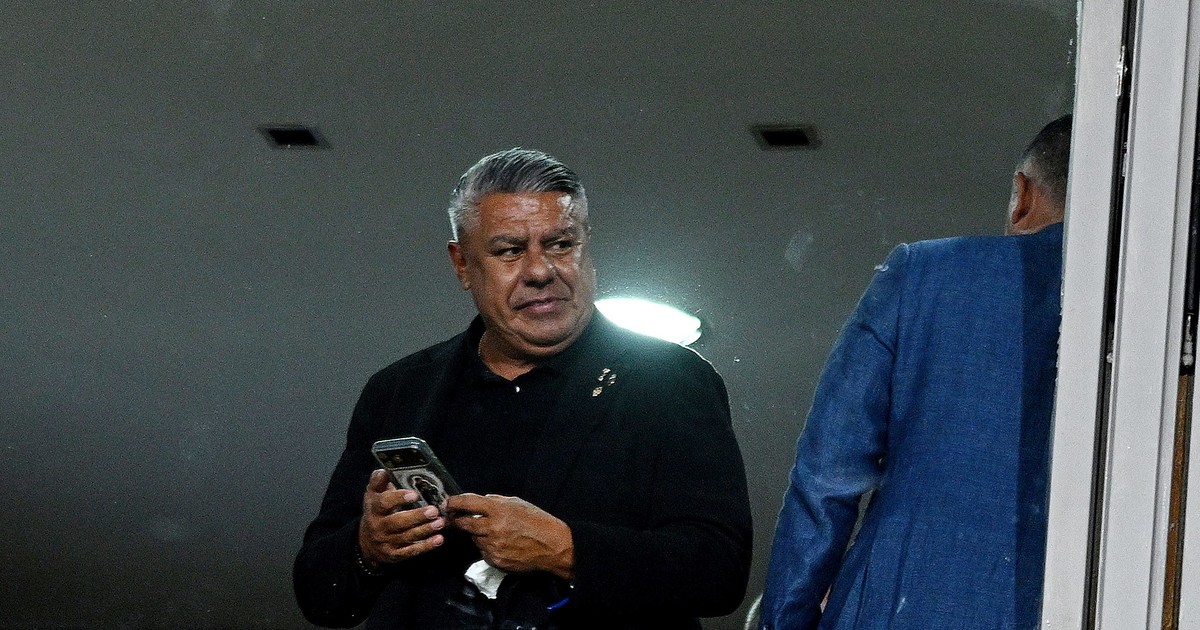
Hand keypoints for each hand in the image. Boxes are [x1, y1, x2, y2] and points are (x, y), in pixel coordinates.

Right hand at [358, 469, 445, 567]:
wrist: (366, 543)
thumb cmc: (375, 512)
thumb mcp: (373, 496)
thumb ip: (378, 482)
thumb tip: (384, 471)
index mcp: (374, 509)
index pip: (384, 503)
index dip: (398, 498)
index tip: (415, 494)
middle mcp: (379, 526)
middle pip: (397, 522)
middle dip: (416, 517)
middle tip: (434, 510)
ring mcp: (386, 542)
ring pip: (407, 537)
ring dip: (425, 530)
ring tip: (440, 522)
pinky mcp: (395, 554)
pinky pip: (410, 551)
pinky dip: (425, 546)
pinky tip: (439, 539)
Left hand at [447, 493, 574, 579]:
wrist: (553, 547)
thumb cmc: (538, 522)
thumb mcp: (518, 503)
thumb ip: (497, 501)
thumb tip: (480, 501)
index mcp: (499, 509)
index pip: (467, 503)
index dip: (453, 502)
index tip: (447, 503)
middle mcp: (492, 528)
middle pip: (463, 523)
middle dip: (456, 521)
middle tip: (453, 519)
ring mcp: (492, 546)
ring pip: (474, 538)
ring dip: (477, 534)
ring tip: (492, 532)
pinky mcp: (495, 560)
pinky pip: (483, 551)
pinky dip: (487, 547)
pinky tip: (502, 544)